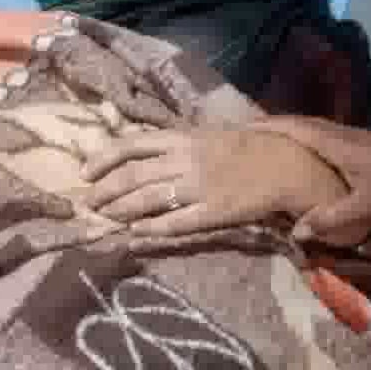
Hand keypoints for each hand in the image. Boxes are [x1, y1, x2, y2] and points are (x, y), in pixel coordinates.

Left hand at [80, 127, 346, 236]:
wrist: (285, 164)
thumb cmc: (245, 147)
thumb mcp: (206, 135)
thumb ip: (174, 144)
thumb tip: (138, 154)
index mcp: (183, 137)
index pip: (131, 144)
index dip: (103, 159)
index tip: (85, 173)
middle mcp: (186, 160)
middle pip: (132, 176)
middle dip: (105, 192)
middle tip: (89, 204)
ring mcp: (199, 187)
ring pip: (147, 200)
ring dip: (121, 211)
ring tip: (106, 219)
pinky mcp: (213, 212)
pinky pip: (175, 223)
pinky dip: (151, 229)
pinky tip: (136, 234)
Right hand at [245, 116, 370, 241]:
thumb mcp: (366, 208)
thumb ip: (330, 219)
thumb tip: (296, 232)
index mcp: (338, 143)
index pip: (295, 127)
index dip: (267, 126)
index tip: (241, 128)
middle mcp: (344, 135)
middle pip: (302, 125)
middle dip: (274, 129)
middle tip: (248, 139)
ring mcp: (356, 140)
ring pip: (316, 132)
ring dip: (292, 136)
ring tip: (269, 150)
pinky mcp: (365, 149)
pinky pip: (328, 142)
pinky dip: (310, 147)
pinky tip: (307, 164)